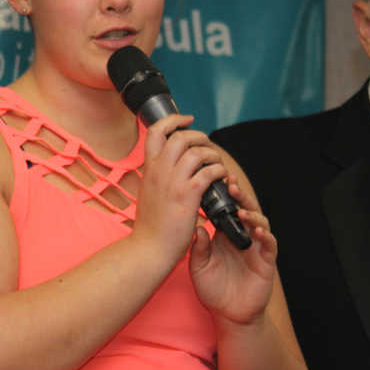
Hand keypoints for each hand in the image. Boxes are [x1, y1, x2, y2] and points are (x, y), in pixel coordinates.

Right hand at [131, 114, 227, 266]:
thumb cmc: (151, 227)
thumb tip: (171, 169)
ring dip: (211, 154)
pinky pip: (208, 171)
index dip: (173, 120)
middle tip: (208, 145)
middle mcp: (158, 171)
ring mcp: (172, 182)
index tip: (187, 120)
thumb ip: (158, 178)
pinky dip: (218, 170)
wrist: (149, 249)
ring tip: (217, 164)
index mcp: (148, 169)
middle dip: (199, 135)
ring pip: (196, 151)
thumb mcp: (148, 194)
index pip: (154, 131)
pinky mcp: (187, 195)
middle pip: (179, 136)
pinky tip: (221, 178)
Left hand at [189, 177, 276, 325]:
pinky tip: (258, 230)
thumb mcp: (199, 267)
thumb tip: (197, 228)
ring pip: (260, 222)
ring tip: (241, 209)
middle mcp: (242, 237)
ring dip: (252, 213)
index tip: (214, 181)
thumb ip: (198, 248)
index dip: (223, 196)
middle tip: (231, 185)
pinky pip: (270, 244)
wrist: (228, 314)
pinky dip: (266, 235)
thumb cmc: (213, 290)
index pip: (226, 209)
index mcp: (224, 235)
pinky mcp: (266, 260)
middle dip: (240, 196)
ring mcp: (256, 247)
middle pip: (244, 209)